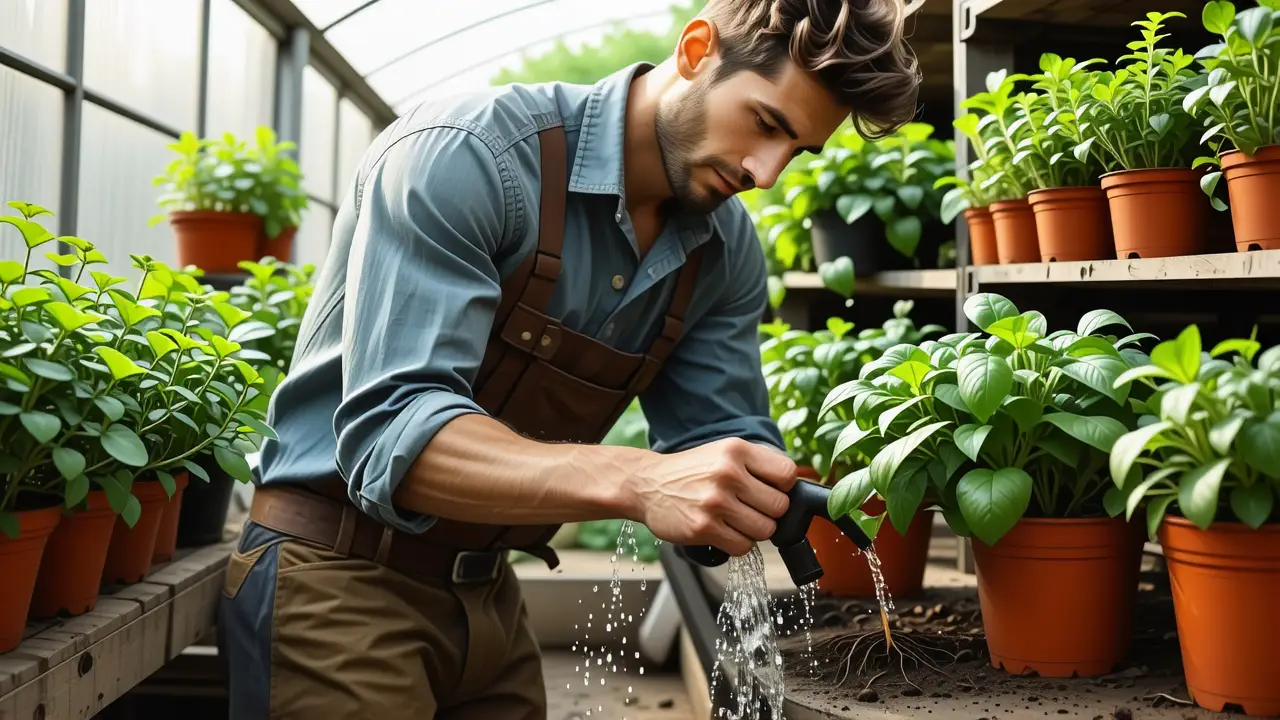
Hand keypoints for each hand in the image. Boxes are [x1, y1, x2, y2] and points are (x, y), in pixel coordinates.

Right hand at [627, 438, 797, 556]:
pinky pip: (743, 546)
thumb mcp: (722, 453)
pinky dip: (738, 543)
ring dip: (754, 530)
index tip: (770, 490)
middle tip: (750, 508)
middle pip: (779, 507)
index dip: (783, 487)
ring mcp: (715, 502)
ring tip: (735, 520)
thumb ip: (756, 466)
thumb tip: (794, 491)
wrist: (646, 484)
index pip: (787, 474)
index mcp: (736, 450)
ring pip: (765, 530)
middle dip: (769, 512)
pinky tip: (722, 530)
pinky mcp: (704, 528)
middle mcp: (727, 474)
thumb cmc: (691, 471)